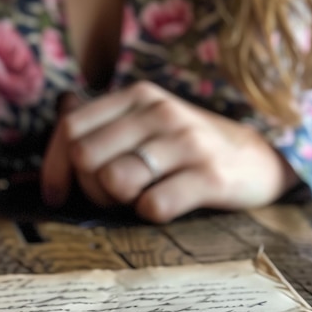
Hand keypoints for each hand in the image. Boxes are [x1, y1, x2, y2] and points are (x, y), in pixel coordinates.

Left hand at [41, 81, 298, 222]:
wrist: (258, 158)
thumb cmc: (187, 148)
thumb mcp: (146, 125)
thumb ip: (102, 128)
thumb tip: (54, 136)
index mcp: (137, 97)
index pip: (71, 128)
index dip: (54, 167)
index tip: (55, 195)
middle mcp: (159, 112)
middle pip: (86, 156)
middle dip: (89, 187)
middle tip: (113, 196)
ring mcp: (186, 142)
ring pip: (114, 180)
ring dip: (119, 201)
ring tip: (140, 197)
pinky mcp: (210, 176)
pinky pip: (152, 205)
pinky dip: (150, 214)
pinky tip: (165, 205)